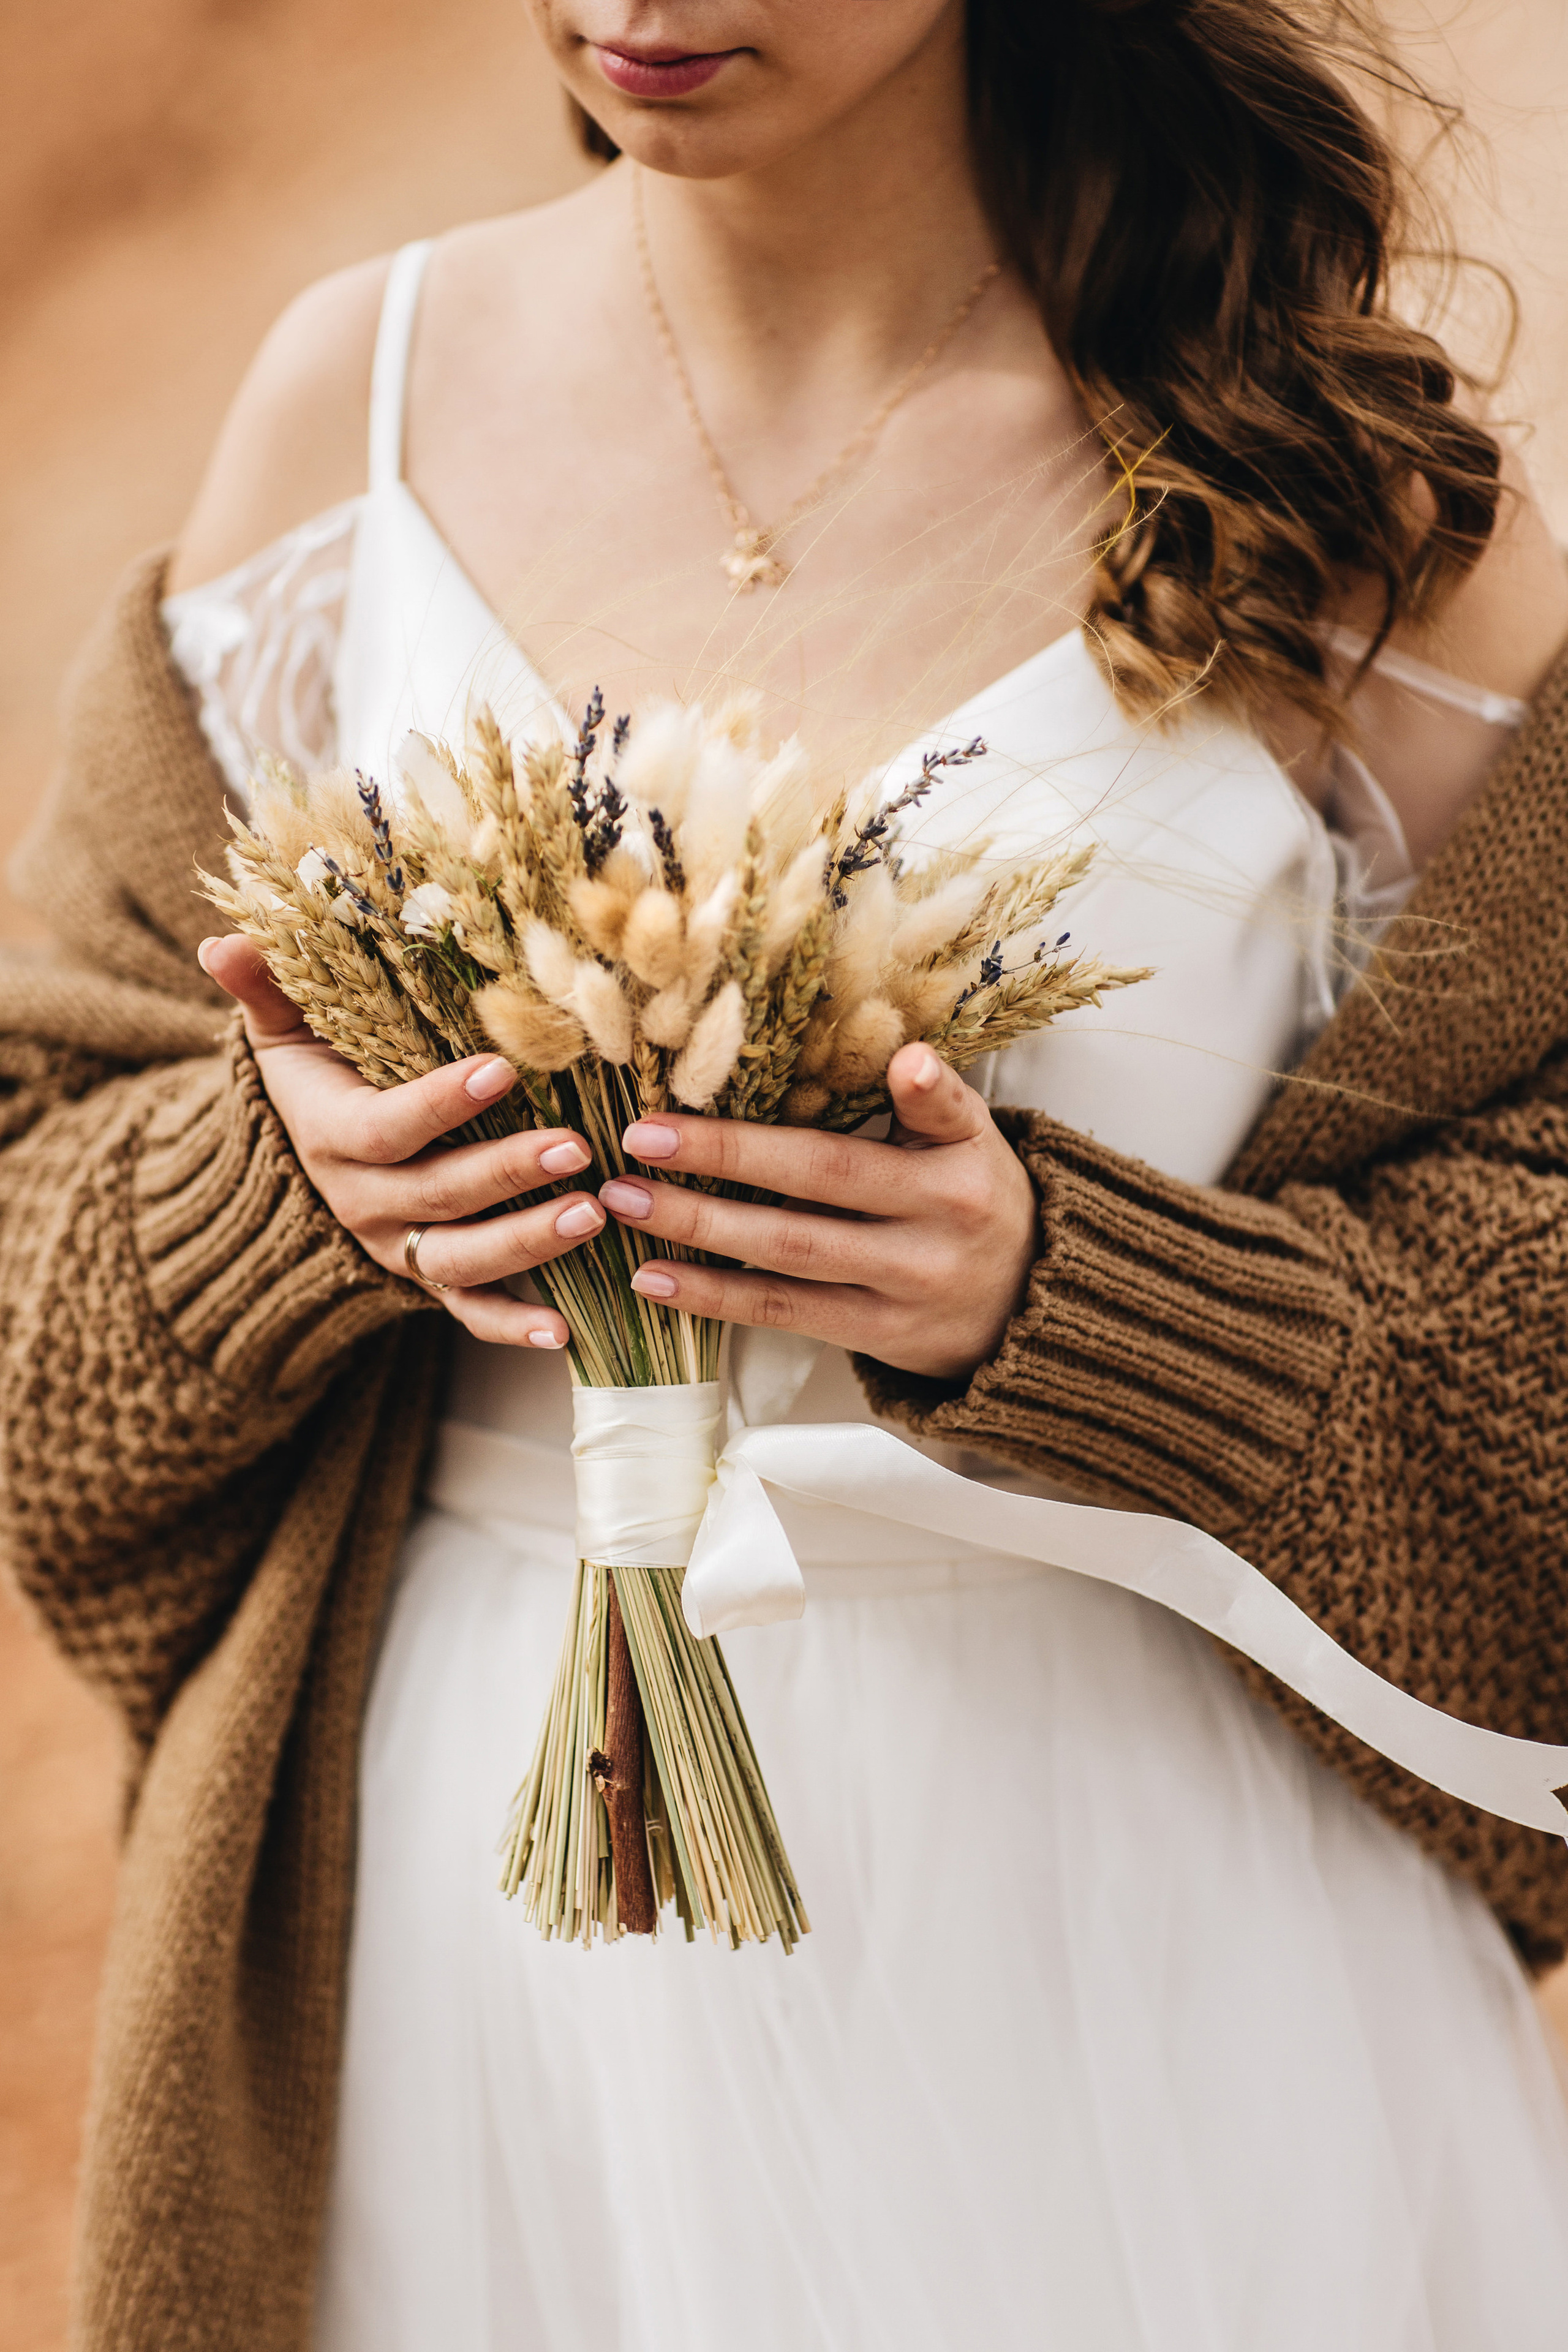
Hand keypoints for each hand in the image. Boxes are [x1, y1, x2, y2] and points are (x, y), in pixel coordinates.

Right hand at [197, 937, 605, 1346]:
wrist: (304, 1153)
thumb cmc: (316, 1071)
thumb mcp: (284, 1029)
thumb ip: (263, 986)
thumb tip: (221, 940)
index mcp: (335, 1138)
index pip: (388, 1128)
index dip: (440, 1104)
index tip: (500, 1070)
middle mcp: (367, 1202)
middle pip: (439, 1196)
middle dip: (507, 1173)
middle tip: (575, 1148)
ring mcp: (401, 1246)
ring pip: (462, 1259)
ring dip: (528, 1244)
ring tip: (592, 1216)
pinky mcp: (430, 1276)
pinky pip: (468, 1311)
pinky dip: (512, 1326)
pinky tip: (564, 1333)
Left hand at [599, 1043, 1038, 1382]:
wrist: (1027, 1311)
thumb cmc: (977, 1203)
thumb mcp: (976, 1141)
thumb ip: (934, 1101)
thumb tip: (906, 1054)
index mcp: (959, 1165)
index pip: (904, 1118)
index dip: (893, 1086)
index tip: (786, 1072)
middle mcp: (934, 1226)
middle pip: (818, 1183)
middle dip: (723, 1157)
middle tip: (639, 1138)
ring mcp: (902, 1287)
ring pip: (789, 1254)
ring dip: (699, 1228)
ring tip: (627, 1204)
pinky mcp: (872, 1334)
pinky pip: (782, 1313)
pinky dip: (714, 1296)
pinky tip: (655, 1278)